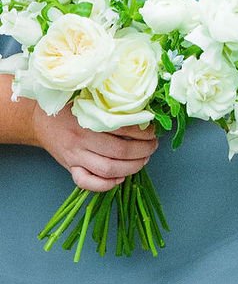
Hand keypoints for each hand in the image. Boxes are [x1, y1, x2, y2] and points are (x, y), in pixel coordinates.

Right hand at [33, 102, 156, 192]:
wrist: (39, 120)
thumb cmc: (68, 107)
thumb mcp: (88, 98)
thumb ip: (109, 105)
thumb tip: (142, 109)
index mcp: (88, 119)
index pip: (124, 128)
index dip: (143, 132)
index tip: (153, 130)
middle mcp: (81, 139)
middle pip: (119, 151)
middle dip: (143, 151)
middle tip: (153, 146)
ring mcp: (75, 156)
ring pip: (108, 169)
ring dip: (131, 168)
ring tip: (143, 160)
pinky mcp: (70, 167)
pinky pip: (87, 183)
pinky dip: (105, 185)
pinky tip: (119, 178)